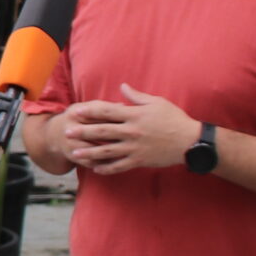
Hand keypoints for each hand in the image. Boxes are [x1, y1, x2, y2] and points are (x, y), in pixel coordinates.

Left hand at [58, 84, 198, 176]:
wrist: (189, 141)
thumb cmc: (174, 119)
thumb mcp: (157, 103)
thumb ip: (137, 97)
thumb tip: (122, 87)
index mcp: (134, 115)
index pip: (106, 111)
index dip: (89, 111)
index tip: (75, 111)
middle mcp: (131, 131)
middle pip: (102, 131)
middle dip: (82, 132)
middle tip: (66, 132)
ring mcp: (134, 147)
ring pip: (107, 151)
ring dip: (89, 153)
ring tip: (74, 154)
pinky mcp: (139, 160)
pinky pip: (119, 166)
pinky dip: (107, 168)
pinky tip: (95, 169)